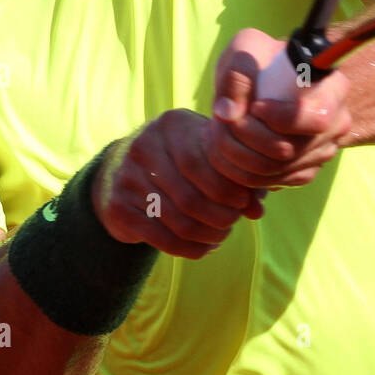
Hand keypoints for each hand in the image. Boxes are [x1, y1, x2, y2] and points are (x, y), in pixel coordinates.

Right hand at [90, 110, 267, 259]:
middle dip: (221, 216)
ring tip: (221, 234)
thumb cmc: (181, 160)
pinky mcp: (118, 208)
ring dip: (208, 235)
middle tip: (233, 221)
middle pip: (192, 197)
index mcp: (172, 125)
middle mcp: (144, 147)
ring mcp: (127, 178)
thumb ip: (236, 175)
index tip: (244, 202)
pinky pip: (162, 239)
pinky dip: (190, 249)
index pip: (204, 163)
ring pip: (179, 222)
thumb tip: (256, 210)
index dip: (229, 188)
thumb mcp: (206, 153)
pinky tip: (204, 246)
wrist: (121, 170)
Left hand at [208, 28, 352, 188]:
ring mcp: (322, 152)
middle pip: (287, 149)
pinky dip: (240, 169)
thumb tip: (228, 112)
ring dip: (235, 153)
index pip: (315, 119)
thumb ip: (237, 73)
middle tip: (222, 119)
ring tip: (218, 130)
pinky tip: (228, 148)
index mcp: (333, 89)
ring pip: (273, 169)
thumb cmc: (259, 59)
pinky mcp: (303, 172)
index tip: (254, 106)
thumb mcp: (246, 49)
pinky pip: (269, 182)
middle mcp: (336, 124)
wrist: (262, 82)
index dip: (278, 118)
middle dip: (244, 136)